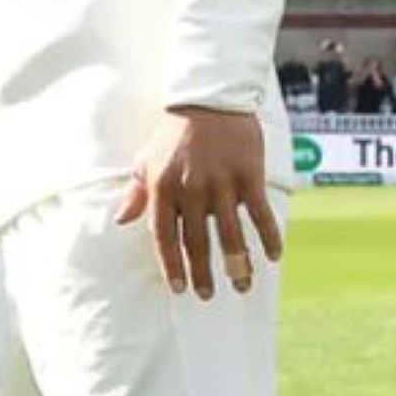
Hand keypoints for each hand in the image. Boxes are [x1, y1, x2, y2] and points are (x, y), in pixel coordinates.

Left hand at [115, 106, 282, 299]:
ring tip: (242, 286)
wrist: (207, 99)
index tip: (179, 288)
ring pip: (231, 235)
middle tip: (207, 296)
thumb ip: (137, 192)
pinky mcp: (249, 176)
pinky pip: (261, 214)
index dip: (172, 265)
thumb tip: (121, 220)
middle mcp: (191, 190)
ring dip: (237, 264)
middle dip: (203, 272)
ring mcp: (222, 184)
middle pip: (197, 242)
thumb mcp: (146, 159)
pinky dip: (269, 237)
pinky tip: (274, 257)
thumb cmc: (173, 132)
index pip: (165, 236)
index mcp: (163, 188)